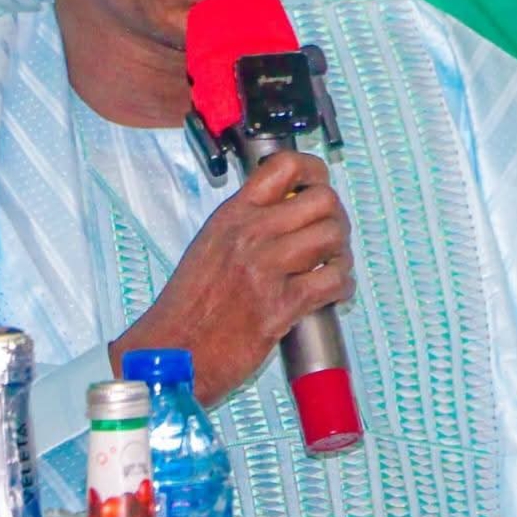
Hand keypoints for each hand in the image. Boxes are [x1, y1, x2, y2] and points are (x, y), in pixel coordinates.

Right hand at [108, 150, 353, 406]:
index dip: (314, 172)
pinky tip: (332, 291)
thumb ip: (246, 222)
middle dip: (335, 217)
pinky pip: (333, 280)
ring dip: (340, 253)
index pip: (285, 166)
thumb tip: (287, 210)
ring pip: (332, 236)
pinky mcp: (281, 305)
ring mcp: (266, 267)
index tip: (318, 187)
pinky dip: (342, 285)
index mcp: (232, 213)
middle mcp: (251, 232)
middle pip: (322, 200)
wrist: (174, 350)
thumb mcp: (210, 243)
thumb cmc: (189, 305)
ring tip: (331, 266)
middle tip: (330, 236)